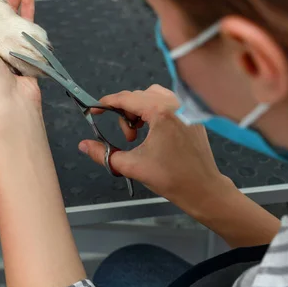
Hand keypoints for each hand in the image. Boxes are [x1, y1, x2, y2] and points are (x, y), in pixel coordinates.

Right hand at [79, 84, 232, 209]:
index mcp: (161, 112)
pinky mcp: (192, 116)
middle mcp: (175, 104)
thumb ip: (103, 154)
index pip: (126, 98)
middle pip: (139, 96)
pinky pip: (168, 102)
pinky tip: (153, 132)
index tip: (94, 111)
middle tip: (126, 138)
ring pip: (153, 96)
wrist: (203, 189)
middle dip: (125, 113)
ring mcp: (186, 108)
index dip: (106, 103)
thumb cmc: (171, 179)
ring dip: (139, 110)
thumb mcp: (131, 166)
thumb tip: (83, 145)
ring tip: (138, 134)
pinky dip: (155, 111)